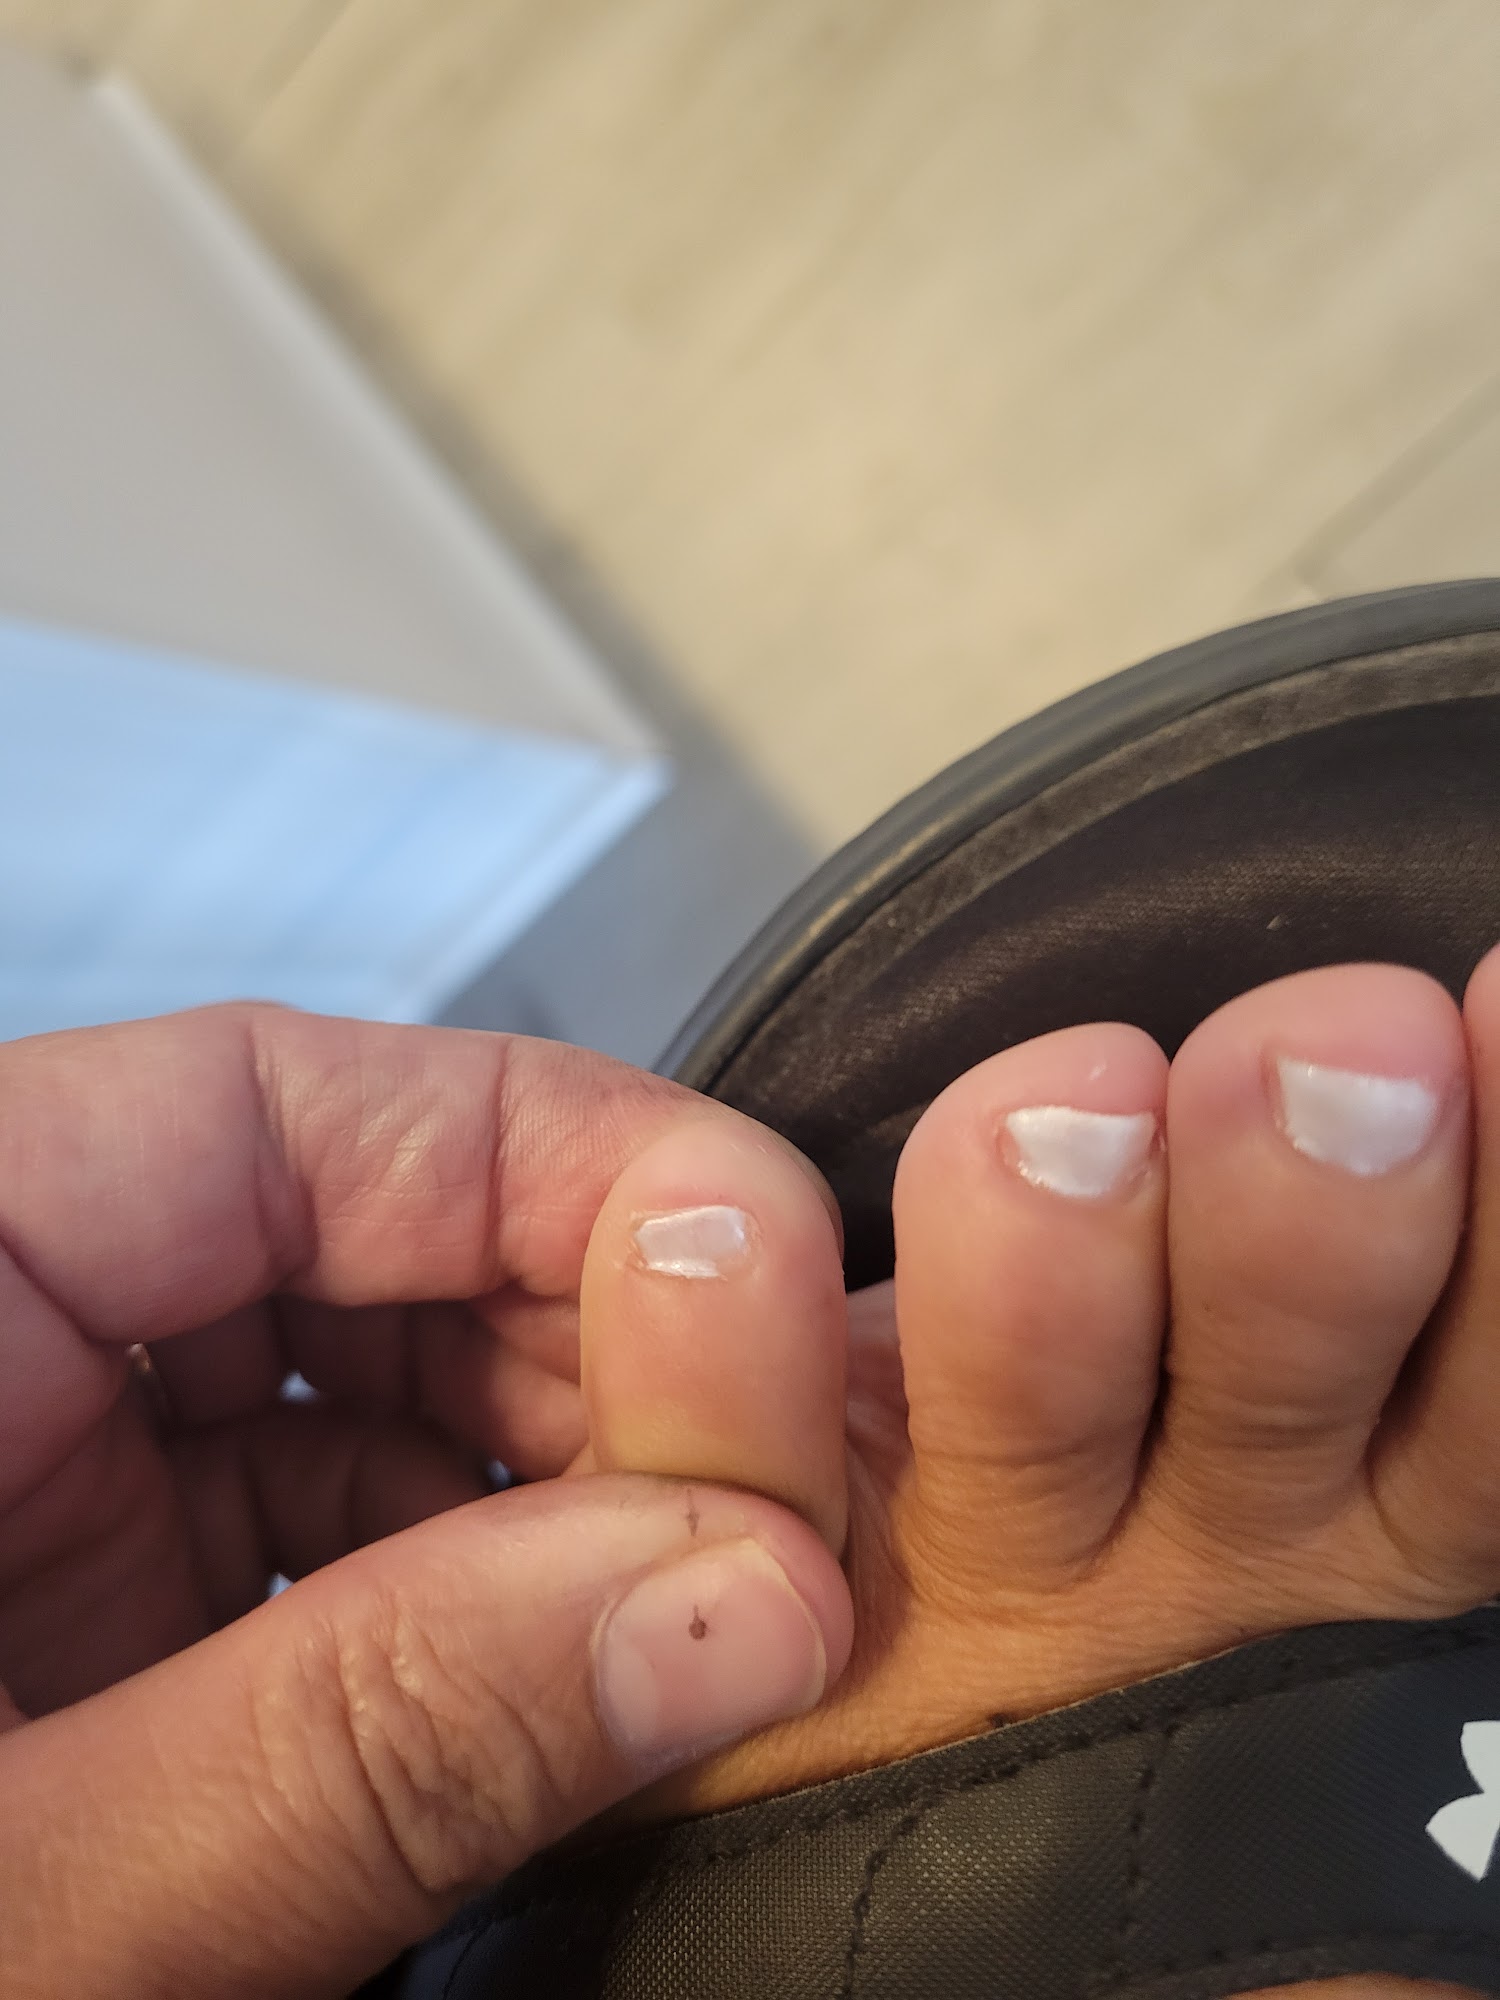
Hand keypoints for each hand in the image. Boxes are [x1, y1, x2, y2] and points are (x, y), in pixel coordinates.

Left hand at [0, 1006, 851, 1999]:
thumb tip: (751, 1595)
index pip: (274, 1104)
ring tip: (726, 1588)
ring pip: (373, 1378)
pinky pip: (339, 1530)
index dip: (554, 1154)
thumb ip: (369, 1736)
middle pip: (355, 1224)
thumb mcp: (16, 1922)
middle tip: (777, 1489)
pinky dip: (489, 1588)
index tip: (765, 1275)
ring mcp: (40, 1480)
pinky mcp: (98, 1613)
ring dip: (569, 1471)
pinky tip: (603, 1669)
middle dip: (590, 1333)